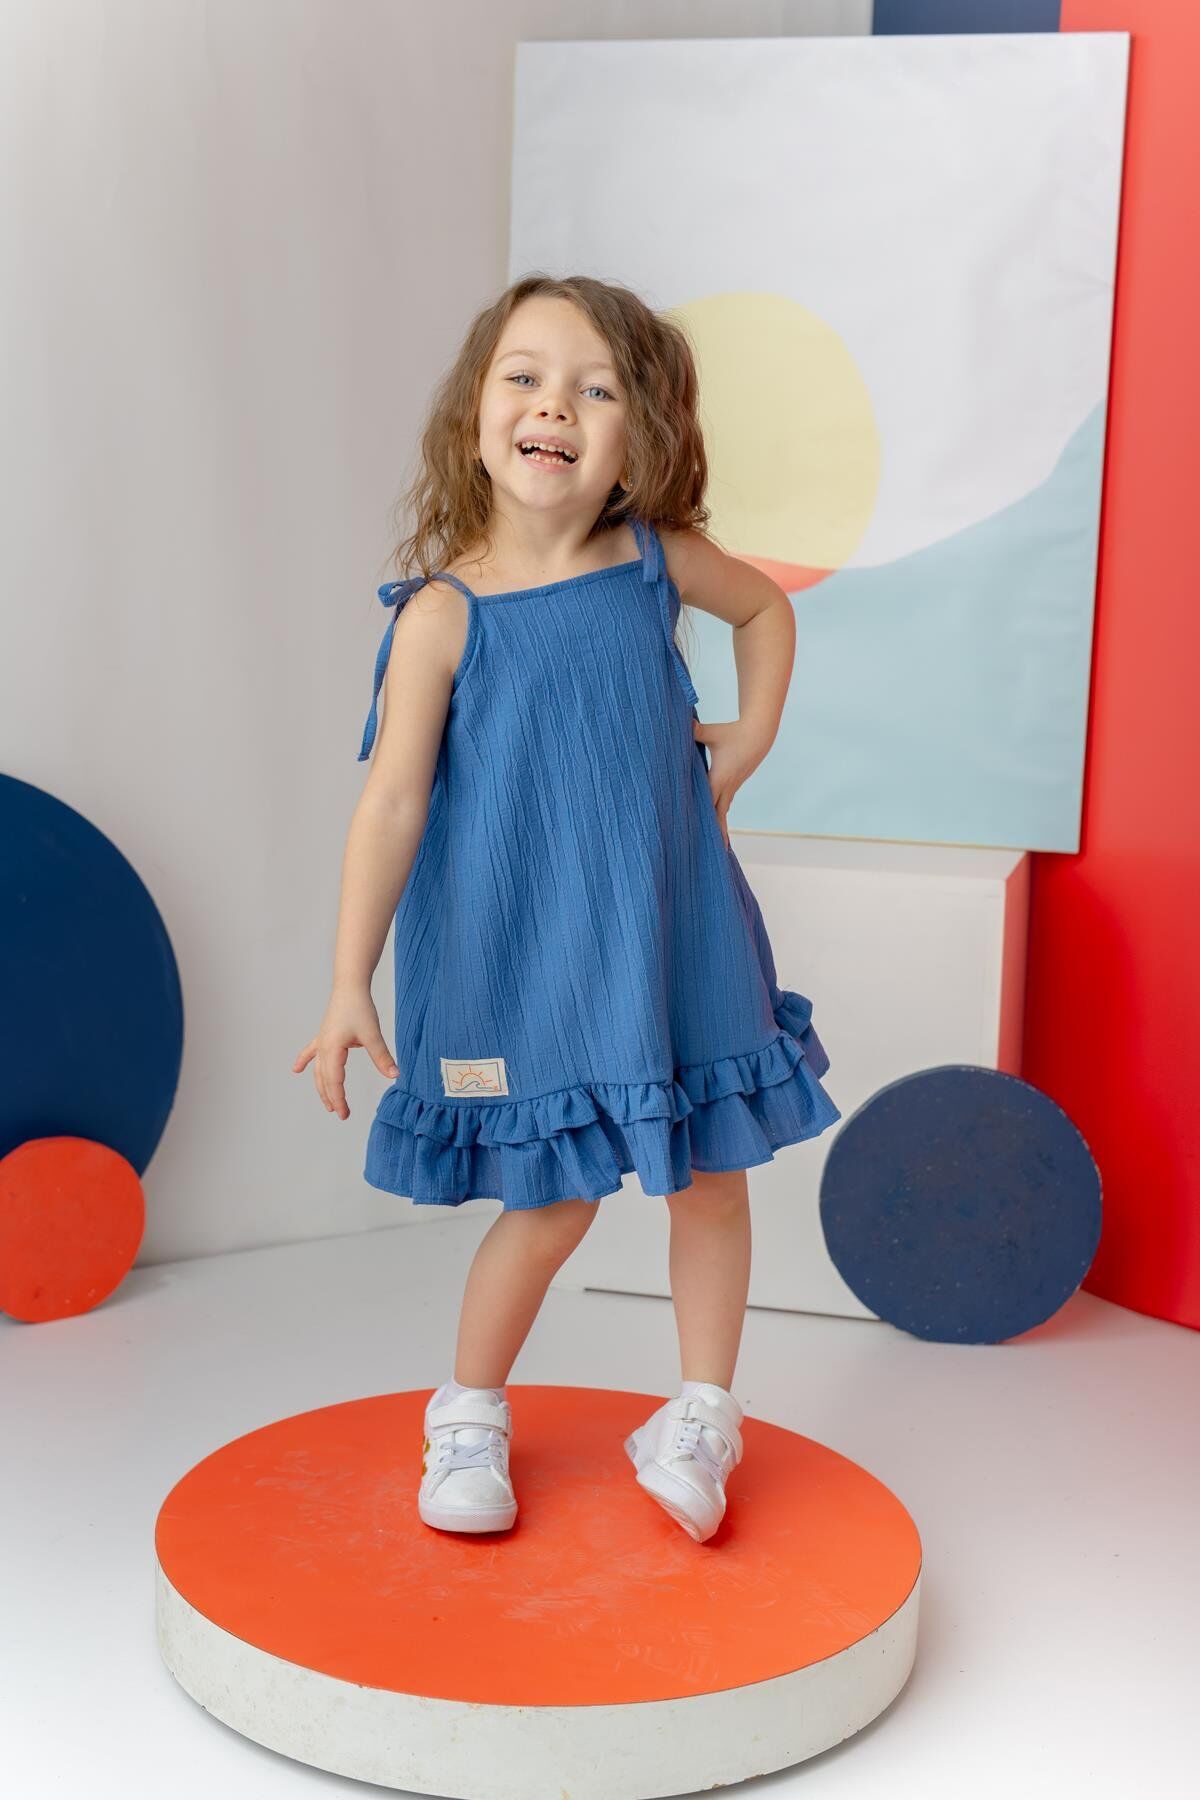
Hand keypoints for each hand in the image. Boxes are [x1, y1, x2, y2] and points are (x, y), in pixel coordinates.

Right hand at [292, 988, 398, 1119]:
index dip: (339, 1099)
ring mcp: (322, 1042)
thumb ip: (382, 1057)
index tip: (344, 1114)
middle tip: (341, 1114)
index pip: (334, 1081)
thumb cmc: (360, 1007)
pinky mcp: (324, 1035)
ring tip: (327, 1104)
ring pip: (318, 1070)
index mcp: (333, 1049)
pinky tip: (296, 1070)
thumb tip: (395, 1075)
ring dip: (322, 1087)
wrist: (350, 986)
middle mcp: (323, 1048)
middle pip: (324, 1079)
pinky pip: (311, 1052)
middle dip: (332, 1098)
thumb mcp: (373, 1034)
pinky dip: (304, 1061)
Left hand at [692, 716, 772, 848]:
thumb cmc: (733, 732)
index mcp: (718, 778)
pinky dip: (721, 816)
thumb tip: (681, 724)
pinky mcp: (734, 784)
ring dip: (720, 828)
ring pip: (723, 811)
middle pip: (718, 815)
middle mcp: (726, 787)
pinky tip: (719, 825)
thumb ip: (695, 732)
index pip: (708, 804)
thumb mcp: (712, 732)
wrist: (759, 734)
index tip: (699, 836)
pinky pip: (726, 804)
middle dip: (716, 834)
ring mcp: (732, 787)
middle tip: (713, 854)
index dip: (702, 820)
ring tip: (718, 848)